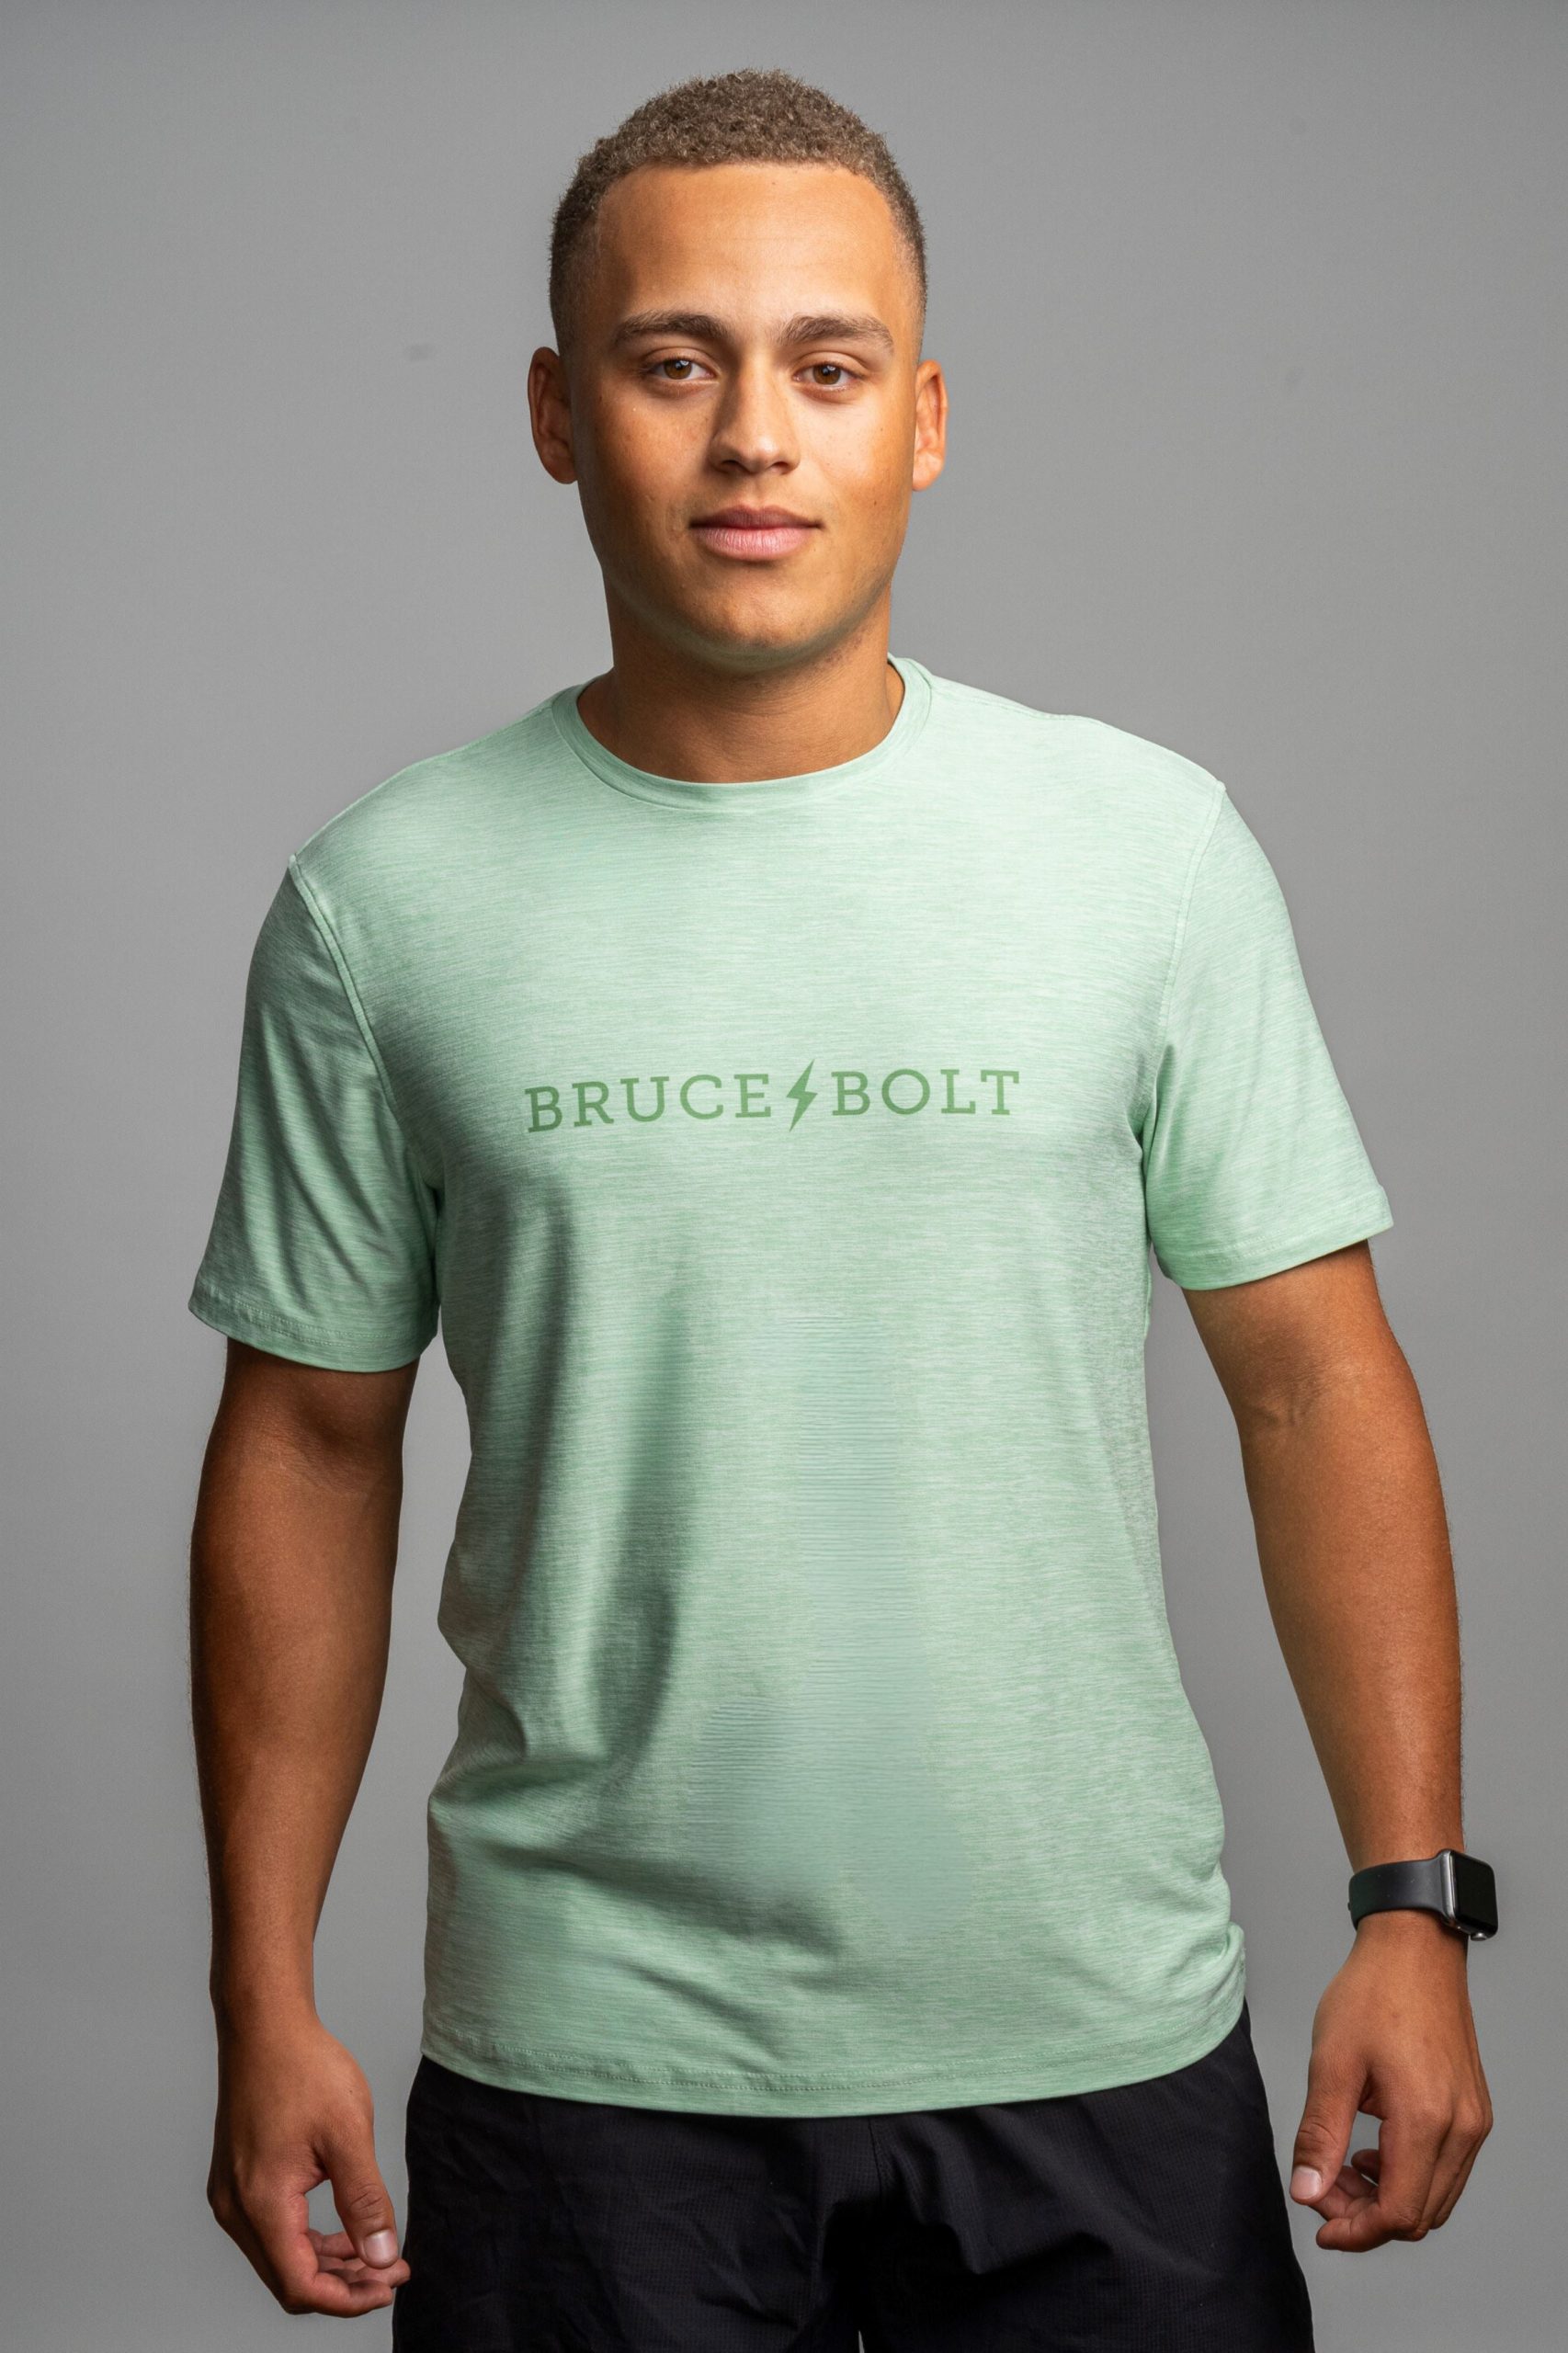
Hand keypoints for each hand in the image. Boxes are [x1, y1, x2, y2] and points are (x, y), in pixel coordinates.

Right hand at [207, 2009, 411, 2314]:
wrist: (265, 2026)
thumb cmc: (304, 2069)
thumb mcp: (349, 2134)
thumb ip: (366, 2201)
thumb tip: (384, 2257)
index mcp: (260, 2203)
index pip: (301, 2285)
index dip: (348, 2298)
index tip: (391, 2284)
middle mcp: (235, 2208)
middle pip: (288, 2278)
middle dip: (343, 2284)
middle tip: (392, 2269)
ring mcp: (231, 2195)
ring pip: (280, 2257)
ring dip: (327, 2264)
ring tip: (376, 2252)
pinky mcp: (236, 2181)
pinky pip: (272, 2231)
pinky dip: (308, 2239)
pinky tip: (345, 2230)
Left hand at [1288, 1910, 1492, 2249]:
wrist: (1415, 1948)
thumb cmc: (1374, 1994)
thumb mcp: (1331, 2062)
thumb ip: (1320, 2133)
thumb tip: (1307, 2190)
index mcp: (1426, 2118)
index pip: (1398, 2213)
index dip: (1355, 2230)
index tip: (1319, 2222)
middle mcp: (1461, 2128)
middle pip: (1420, 2214)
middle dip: (1368, 2217)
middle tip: (1323, 2188)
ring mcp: (1474, 2120)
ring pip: (1437, 2197)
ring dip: (1389, 2199)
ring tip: (1345, 2167)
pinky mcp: (1474, 2110)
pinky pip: (1448, 2169)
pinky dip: (1411, 2176)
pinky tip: (1375, 2149)